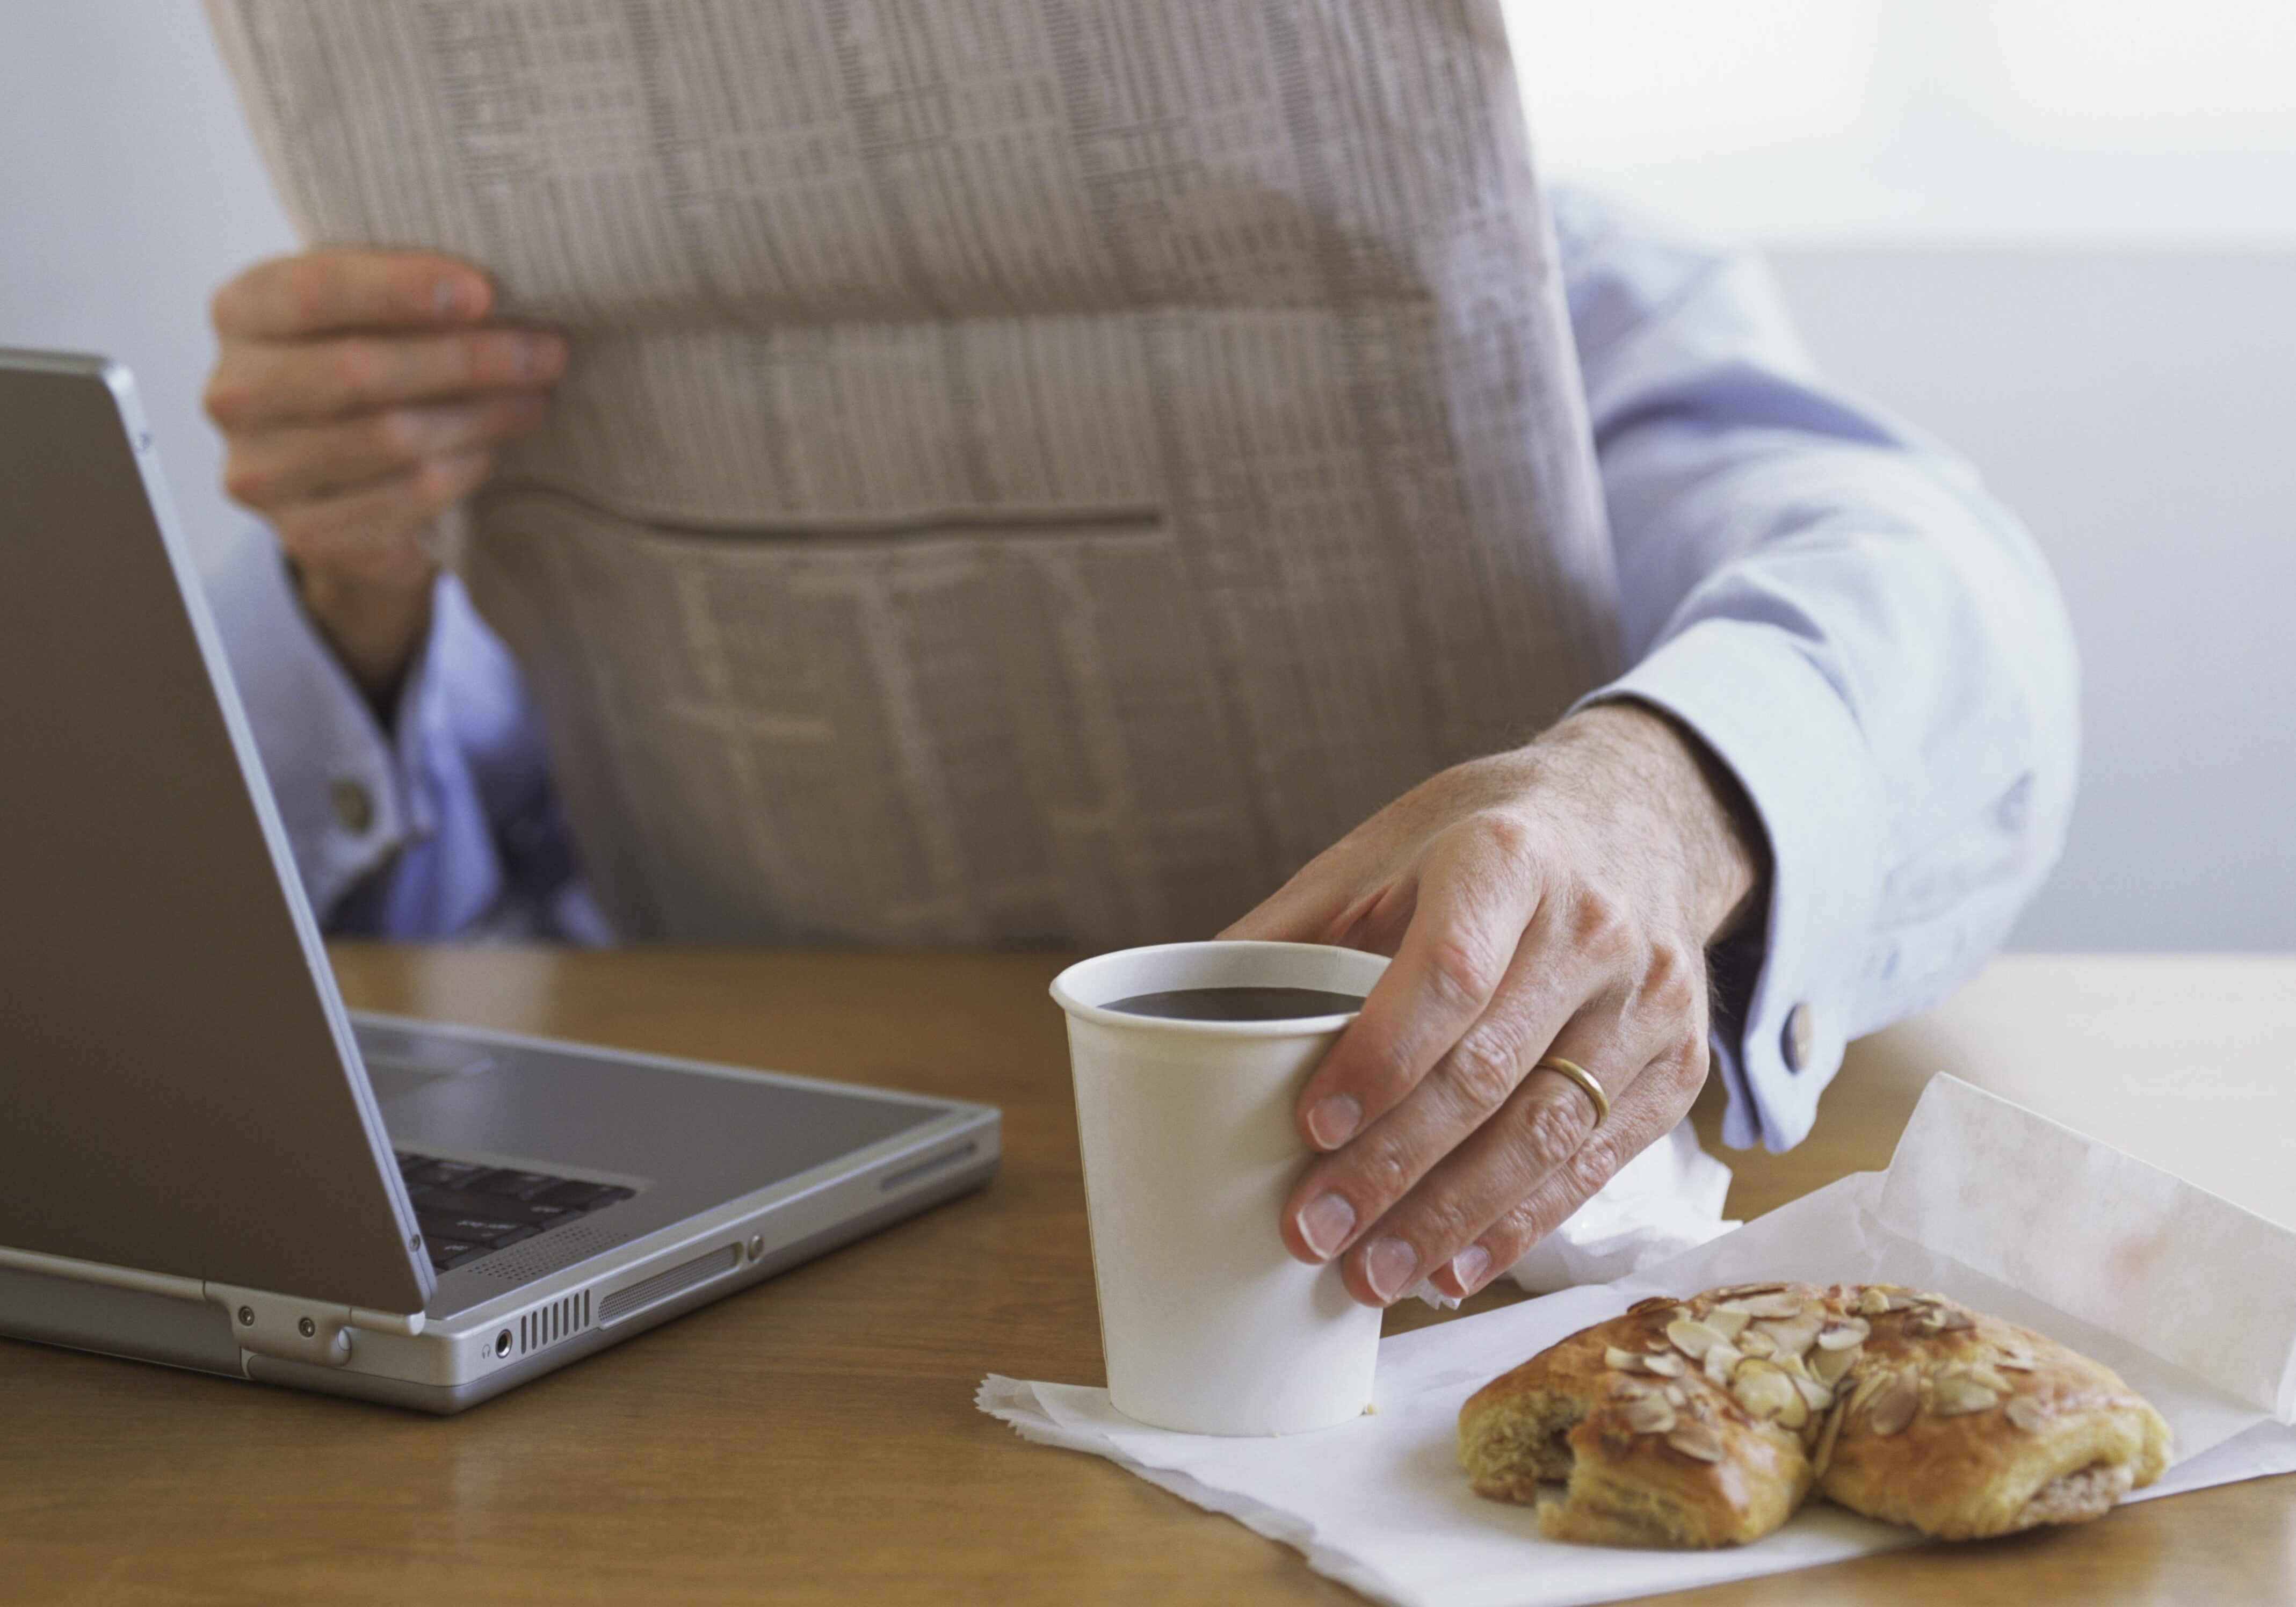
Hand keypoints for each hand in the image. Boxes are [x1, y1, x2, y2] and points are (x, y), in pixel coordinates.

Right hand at [204, 250, 568, 696]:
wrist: (343, 488)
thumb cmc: (366, 376)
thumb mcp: (370, 319)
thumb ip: (405, 296)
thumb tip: (503, 289)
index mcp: (241, 313)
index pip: (313, 290)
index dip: (402, 289)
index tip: (485, 293)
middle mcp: (234, 392)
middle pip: (360, 369)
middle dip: (468, 359)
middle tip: (547, 351)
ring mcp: (259, 471)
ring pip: (391, 437)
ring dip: (481, 415)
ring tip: (535, 398)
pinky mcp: (303, 534)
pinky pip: (405, 497)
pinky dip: (461, 470)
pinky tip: (489, 452)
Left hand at [1222, 702, 1767, 1306]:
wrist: (1639, 817)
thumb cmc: (1485, 841)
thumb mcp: (1385, 851)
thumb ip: (1292, 931)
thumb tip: (1171, 1018)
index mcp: (1506, 861)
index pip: (1446, 974)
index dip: (1379, 1059)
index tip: (1310, 1128)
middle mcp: (1591, 929)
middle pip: (1489, 1072)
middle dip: (1394, 1169)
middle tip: (1312, 1235)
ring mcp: (1647, 1002)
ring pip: (1547, 1133)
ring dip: (1453, 1219)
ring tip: (1373, 1275)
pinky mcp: (1678, 1065)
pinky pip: (1596, 1163)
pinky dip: (1523, 1226)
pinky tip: (1457, 1269)